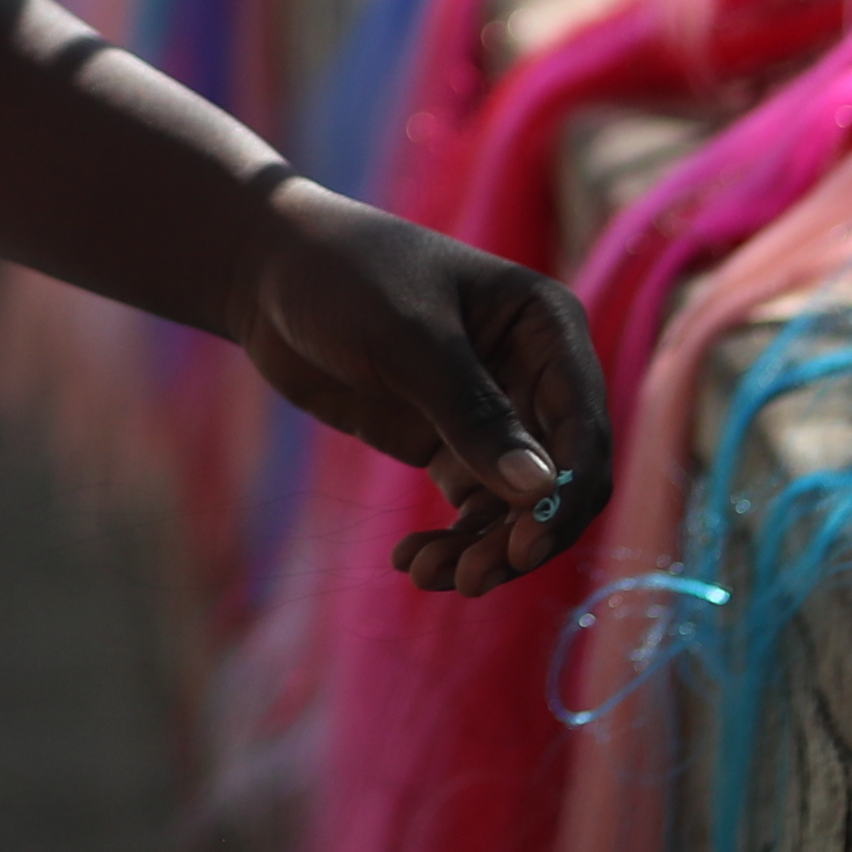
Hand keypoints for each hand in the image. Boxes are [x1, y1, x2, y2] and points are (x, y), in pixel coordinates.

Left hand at [224, 183, 615, 595]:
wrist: (268, 272)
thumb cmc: (344, 277)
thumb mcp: (408, 339)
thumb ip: (472, 412)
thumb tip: (540, 492)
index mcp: (546, 327)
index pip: (584, 427)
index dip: (565, 494)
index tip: (524, 547)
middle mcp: (532, 373)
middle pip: (558, 479)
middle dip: (523, 535)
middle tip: (471, 579)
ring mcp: (491, 413)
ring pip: (516, 507)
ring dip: (483, 549)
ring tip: (426, 573)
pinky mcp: (447, 442)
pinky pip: (472, 508)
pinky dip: (454, 542)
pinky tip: (411, 562)